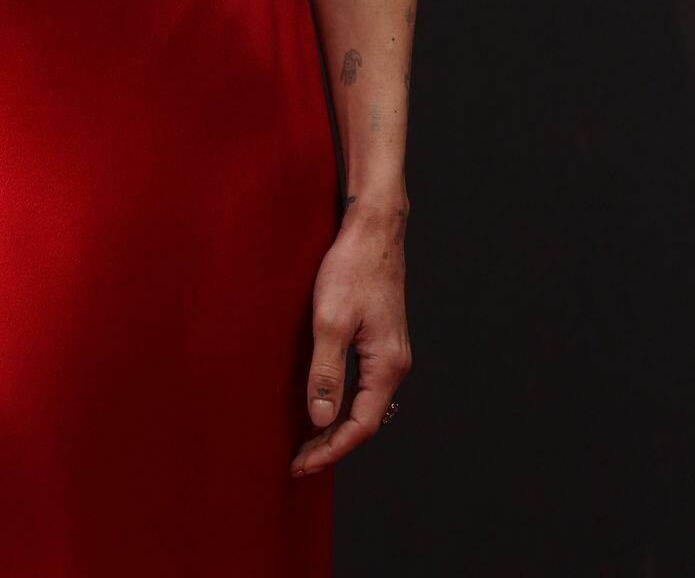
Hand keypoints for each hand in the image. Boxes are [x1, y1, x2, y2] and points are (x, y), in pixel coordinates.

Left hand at [289, 203, 411, 476]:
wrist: (373, 228)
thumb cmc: (353, 268)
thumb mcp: (330, 321)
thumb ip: (326, 373)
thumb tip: (320, 419)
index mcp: (387, 365)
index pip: (361, 426)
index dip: (330, 449)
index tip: (302, 465)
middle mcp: (395, 364)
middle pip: (365, 420)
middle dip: (332, 444)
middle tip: (299, 462)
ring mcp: (390, 351)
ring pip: (365, 403)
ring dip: (337, 425)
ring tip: (309, 442)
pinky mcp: (380, 338)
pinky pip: (364, 384)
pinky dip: (343, 402)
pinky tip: (325, 403)